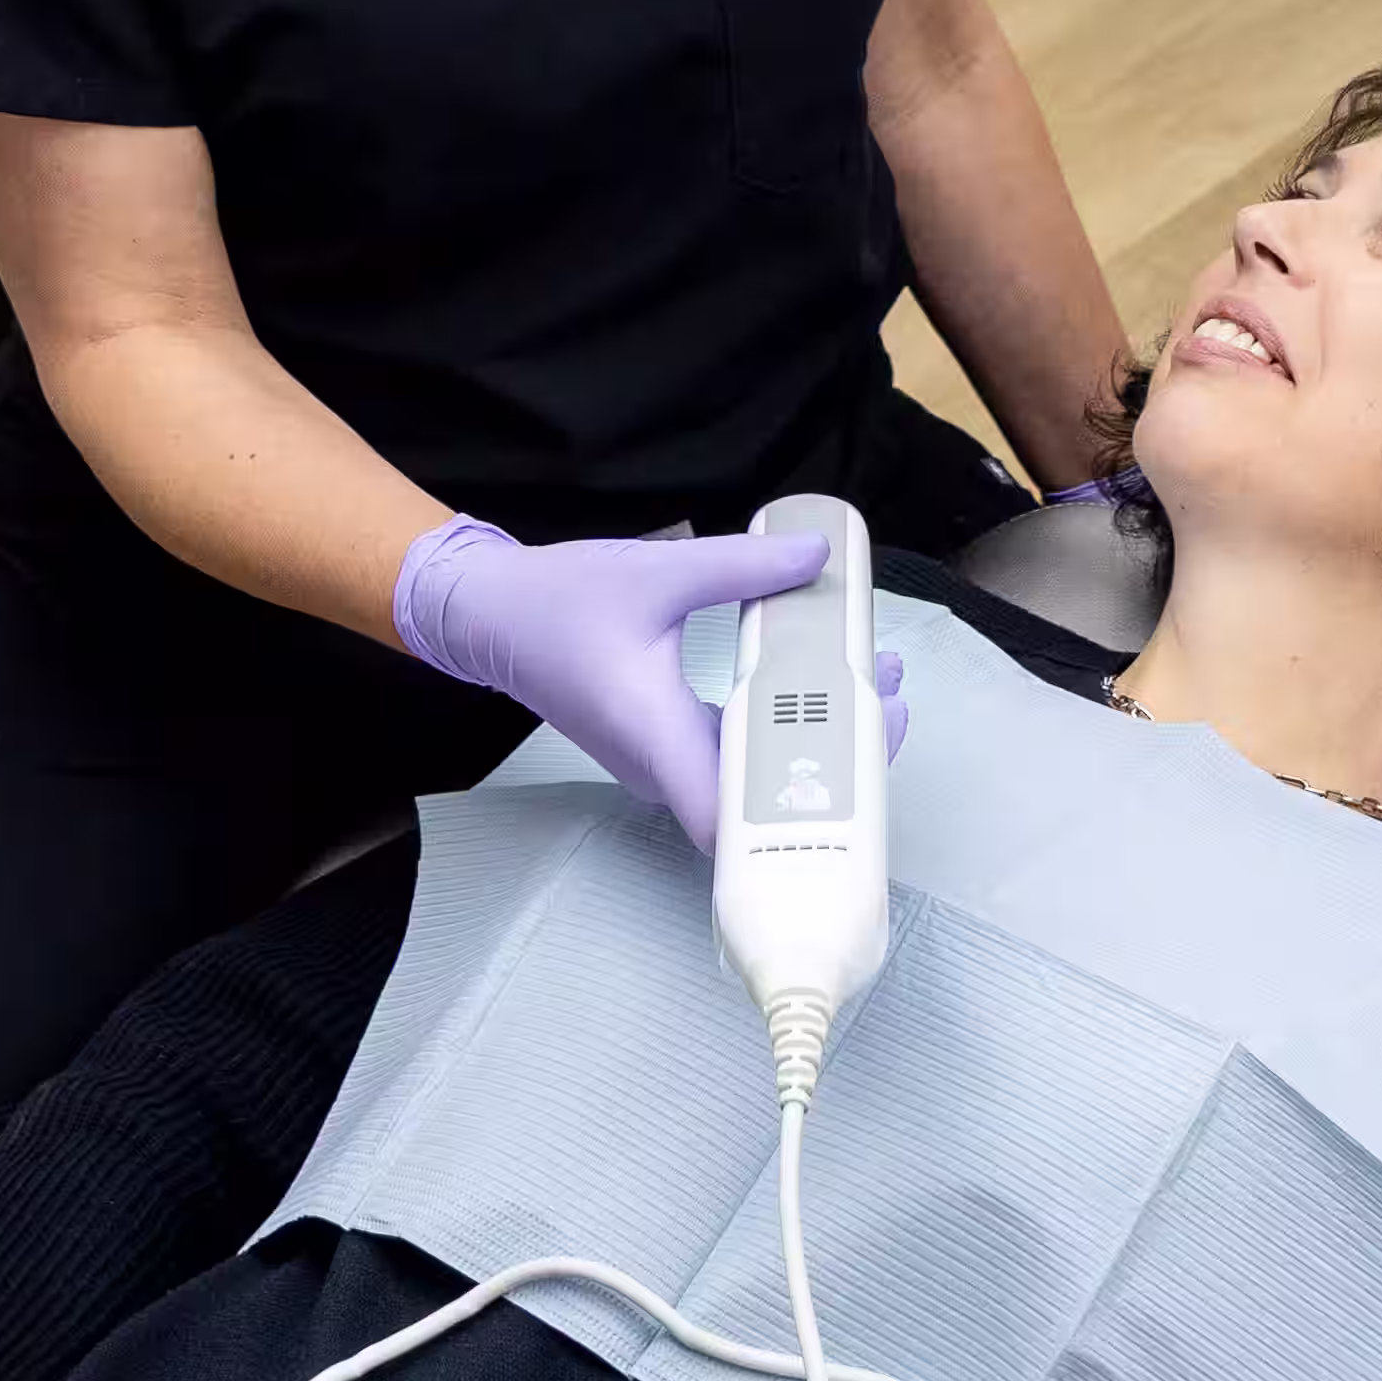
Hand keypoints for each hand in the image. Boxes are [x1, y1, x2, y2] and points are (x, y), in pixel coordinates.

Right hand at [393, 519, 900, 840]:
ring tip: (873, 684)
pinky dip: (783, 723)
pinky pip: (736, 755)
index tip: (859, 760)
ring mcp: (663, 763)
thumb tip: (816, 559)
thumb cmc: (557, 603)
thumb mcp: (656, 572)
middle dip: (836, 756)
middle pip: (761, 800)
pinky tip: (819, 680)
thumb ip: (741, 567)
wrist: (492, 617)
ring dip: (816, 738)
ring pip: (752, 777)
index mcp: (655, 736)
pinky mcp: (665, 747)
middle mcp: (661, 767)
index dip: (800, 810)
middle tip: (889, 699)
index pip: (730, 820)